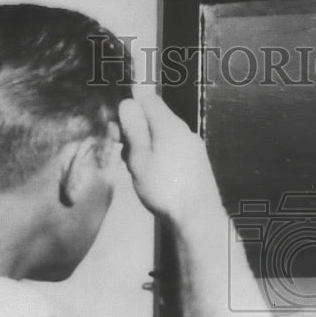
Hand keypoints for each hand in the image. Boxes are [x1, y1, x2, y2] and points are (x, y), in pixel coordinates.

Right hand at [118, 89, 221, 222]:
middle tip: (119, 146)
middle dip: (136, 127)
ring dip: (146, 143)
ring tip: (134, 165)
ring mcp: (194, 147)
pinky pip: (173, 149)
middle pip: (156, 118)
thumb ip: (134, 130)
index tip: (117, 121)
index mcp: (170, 126)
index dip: (131, 104)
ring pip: (164, 135)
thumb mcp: (140, 159)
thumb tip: (128, 104)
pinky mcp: (197, 162)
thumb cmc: (165, 189)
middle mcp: (185, 131)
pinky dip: (159, 154)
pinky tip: (151, 173)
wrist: (197, 217)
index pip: (149, 99)